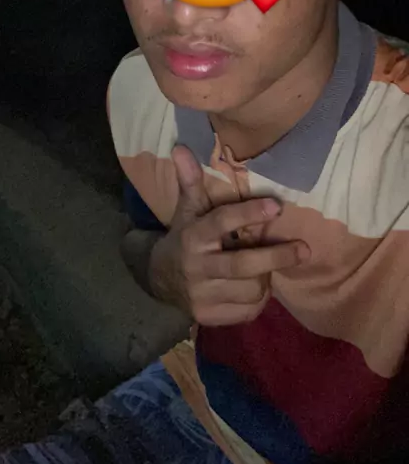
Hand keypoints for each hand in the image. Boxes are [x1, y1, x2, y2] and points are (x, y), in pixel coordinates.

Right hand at [148, 145, 309, 325]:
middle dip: (276, 257)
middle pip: (243, 265)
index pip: (222, 222)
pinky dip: (258, 298)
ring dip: (266, 277)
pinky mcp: (208, 317)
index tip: (277, 204)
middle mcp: (196, 267)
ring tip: (265, 267)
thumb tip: (181, 146)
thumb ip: (190, 180)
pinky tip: (254, 287)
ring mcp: (202, 295)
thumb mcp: (187, 210)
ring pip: (251, 289)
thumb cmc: (185, 237)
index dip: (250, 212)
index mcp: (193, 236)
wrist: (159, 280)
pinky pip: (248, 310)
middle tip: (304, 249)